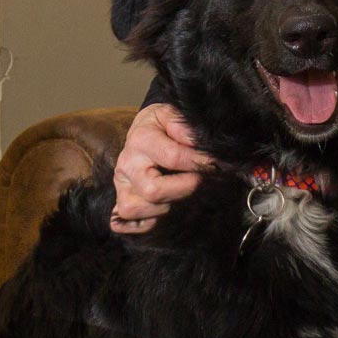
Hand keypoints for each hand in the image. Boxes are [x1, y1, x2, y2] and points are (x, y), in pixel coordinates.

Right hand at [110, 103, 211, 232]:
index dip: (199, 163)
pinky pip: (127, 222)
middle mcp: (127, 165)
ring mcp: (121, 186)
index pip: (173, 158)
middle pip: (153, 190)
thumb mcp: (172, 115)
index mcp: (141, 140)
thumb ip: (186, 127)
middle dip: (184, 189)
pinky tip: (165, 208)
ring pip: (136, 209)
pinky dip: (147, 221)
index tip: (217, 164)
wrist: (143, 131)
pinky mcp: (120, 201)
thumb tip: (201, 145)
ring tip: (182, 192)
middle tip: (200, 181)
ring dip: (166, 206)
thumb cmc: (162, 126)